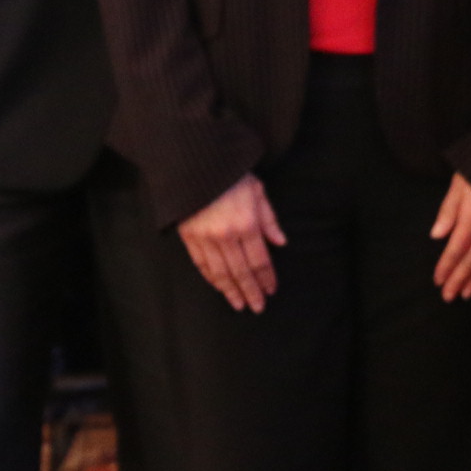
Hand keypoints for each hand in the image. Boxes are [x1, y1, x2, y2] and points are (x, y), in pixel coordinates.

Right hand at [179, 173, 287, 311]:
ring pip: (220, 273)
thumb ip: (269, 219)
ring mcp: (205, 238)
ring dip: (230, 291)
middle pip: (241, 271)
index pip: (260, 260)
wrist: (195, 162)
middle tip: (257, 307)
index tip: (271, 290)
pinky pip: (201, 264)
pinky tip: (219, 287)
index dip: (267, 278)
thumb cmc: (231, 174)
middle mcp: (226, 235)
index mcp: (247, 223)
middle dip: (251, 291)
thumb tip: (281, 243)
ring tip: (238, 304)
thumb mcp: (258, 191)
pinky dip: (211, 278)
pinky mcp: (189, 236)